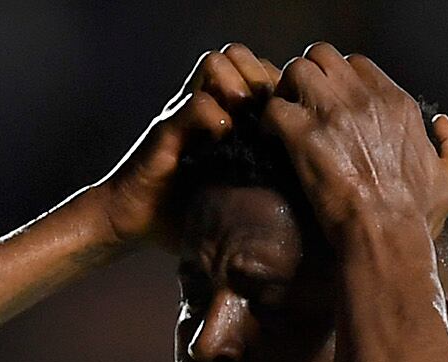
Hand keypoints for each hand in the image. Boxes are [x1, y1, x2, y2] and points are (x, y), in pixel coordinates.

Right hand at [86, 45, 279, 250]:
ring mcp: (185, 112)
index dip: (281, 88)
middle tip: (271, 120)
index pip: (262, 71)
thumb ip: (272, 183)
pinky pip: (198, 103)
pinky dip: (215, 117)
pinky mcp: (167, 129)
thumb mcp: (241, 195)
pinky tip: (224, 142)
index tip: (293, 121)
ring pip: (217, 64)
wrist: (134, 220)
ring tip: (248, 124)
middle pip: (240, 57)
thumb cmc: (189, 212)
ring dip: (238, 89)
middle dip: (262, 81)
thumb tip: (313, 197)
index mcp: (227, 114)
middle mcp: (206, 105)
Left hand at [265, 43, 447, 247]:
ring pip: (296, 72)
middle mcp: (364, 100)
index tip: (336, 102)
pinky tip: (274, 138)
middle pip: (324, 57)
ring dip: (287, 91)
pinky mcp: (304, 136)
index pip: (359, 65)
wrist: (387, 237)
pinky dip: (269, 121)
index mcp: (396, 104)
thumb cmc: (416, 216)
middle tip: (305, 102)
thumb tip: (444, 124)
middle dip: (311, 76)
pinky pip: (274, 107)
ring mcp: (332, 115)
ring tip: (287, 115)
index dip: (342, 80)